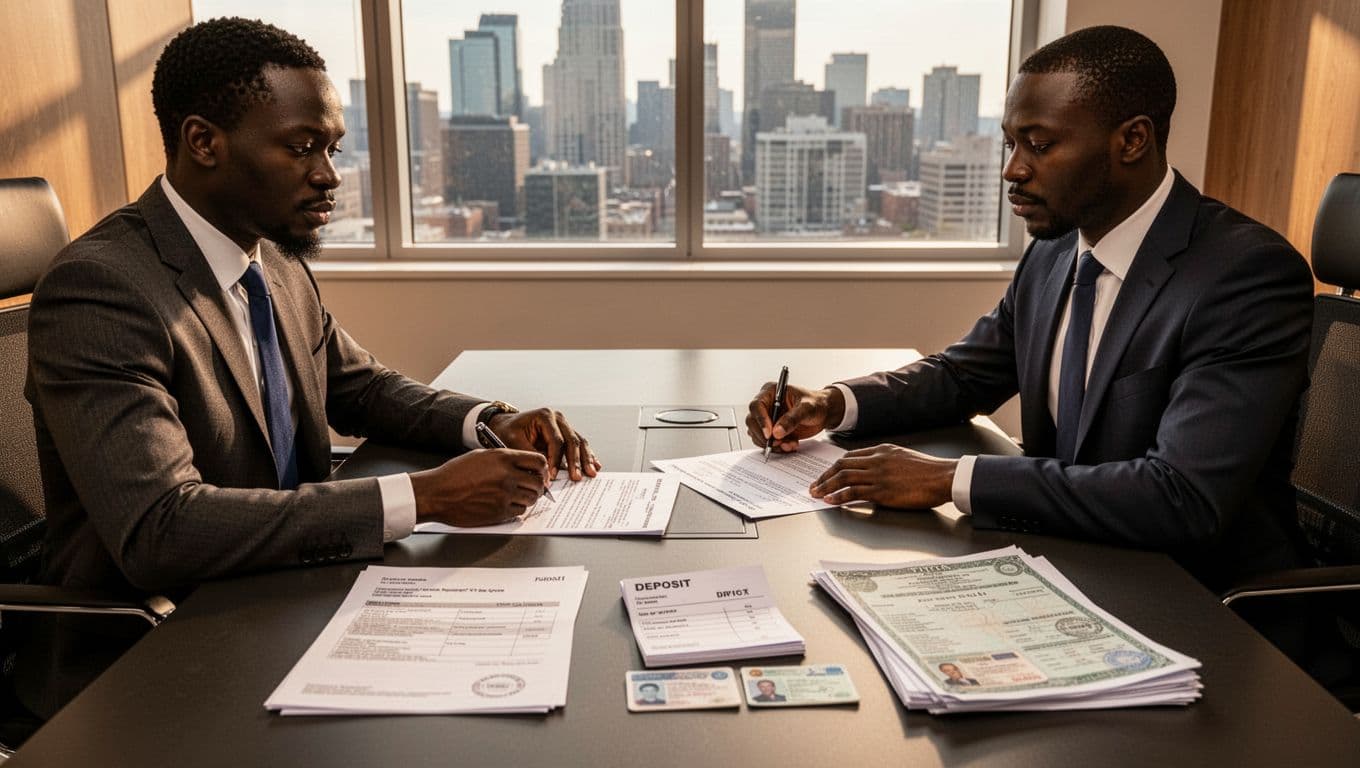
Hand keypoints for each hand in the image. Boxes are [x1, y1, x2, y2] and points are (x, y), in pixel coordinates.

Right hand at [411, 448, 550, 525]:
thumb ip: (505, 459)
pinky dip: (517, 509)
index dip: (542, 468)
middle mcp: (507, 475)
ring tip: (518, 496)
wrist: (437, 493)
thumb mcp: (481, 456)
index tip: (540, 473)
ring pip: (531, 498)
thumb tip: (523, 465)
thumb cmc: (455, 474)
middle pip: (538, 482)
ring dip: (528, 498)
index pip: (538, 461)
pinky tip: (507, 504)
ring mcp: (504, 495)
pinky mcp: (499, 512)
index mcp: (503, 458)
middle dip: (538, 485)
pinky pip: (520, 511)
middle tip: (532, 487)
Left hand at [490, 407, 601, 480]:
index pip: (556, 440)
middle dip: (575, 461)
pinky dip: (587, 456)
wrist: (507, 425)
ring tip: (590, 473)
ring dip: (585, 459)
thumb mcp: (513, 442)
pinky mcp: (567, 434)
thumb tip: (544, 472)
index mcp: (545, 416)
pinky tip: (594, 465)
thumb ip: (530, 455)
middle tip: (577, 477)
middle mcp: (558, 418)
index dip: (556, 459)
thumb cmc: (508, 432)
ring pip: (580, 442)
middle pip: (572, 440)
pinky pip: (580, 445)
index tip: (553, 475)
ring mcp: (564, 425)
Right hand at [745, 382, 845, 453]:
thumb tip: (777, 431)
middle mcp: (766, 405)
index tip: (769, 433)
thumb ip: (792, 418)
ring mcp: (768, 419)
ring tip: (790, 444)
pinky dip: (777, 448)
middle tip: (777, 443)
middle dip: (764, 436)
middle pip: (752, 422)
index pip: (756, 406)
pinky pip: (767, 442)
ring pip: (758, 434)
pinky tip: (791, 445)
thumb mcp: (807, 408)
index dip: (760, 420)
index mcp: (771, 392)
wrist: (824, 412)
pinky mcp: (772, 431)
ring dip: (772, 444)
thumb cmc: (816, 403)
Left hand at [809, 444, 956, 508]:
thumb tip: (874, 472)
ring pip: (844, 477)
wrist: (943, 477)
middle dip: (825, 475)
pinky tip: (830, 501)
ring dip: (826, 486)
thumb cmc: (929, 471)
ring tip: (816, 493)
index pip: (851, 456)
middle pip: (842, 465)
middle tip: (814, 484)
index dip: (835, 466)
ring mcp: (878, 475)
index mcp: (882, 450)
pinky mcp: (881, 491)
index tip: (827, 474)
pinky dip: (838, 496)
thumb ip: (887, 462)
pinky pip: (853, 493)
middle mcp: (877, 460)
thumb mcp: (904, 458)